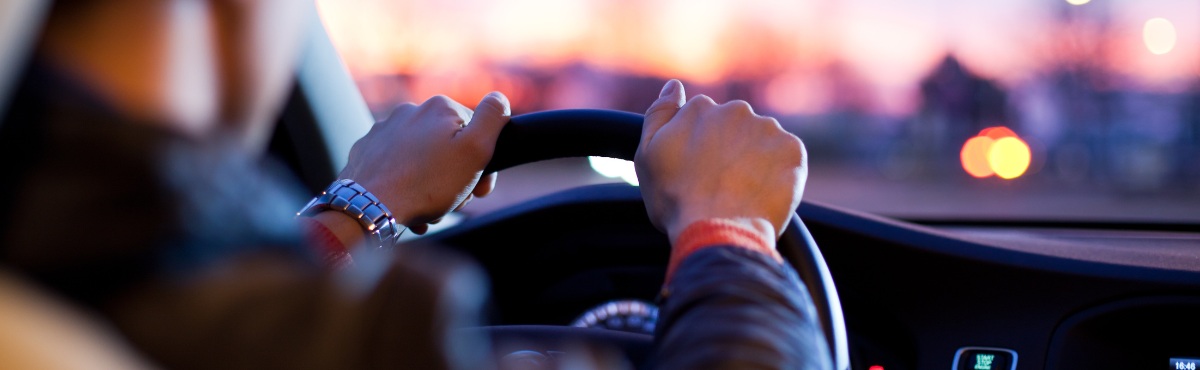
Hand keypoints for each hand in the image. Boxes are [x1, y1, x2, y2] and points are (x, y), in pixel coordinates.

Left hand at [338, 93, 509, 234]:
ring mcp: (383, 131)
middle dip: (454, 175)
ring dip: (430, 183)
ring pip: (421, 159)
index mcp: (440, 107)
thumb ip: (492, 118)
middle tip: (452, 200)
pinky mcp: (366, 151)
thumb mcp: (475, 150)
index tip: (478, 188)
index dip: (481, 163)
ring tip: (427, 207)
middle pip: (447, 147)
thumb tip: (499, 97)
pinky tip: (406, 203)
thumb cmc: (426, 185)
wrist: (370, 208)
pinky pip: (395, 167)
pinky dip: (404, 185)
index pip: (475, 132)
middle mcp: (409, 111)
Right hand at [635, 80, 806, 244]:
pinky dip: (779, 173)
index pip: (703, 119)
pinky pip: (787, 157)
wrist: (717, 231)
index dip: (701, 148)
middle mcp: (736, 110)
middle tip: (721, 184)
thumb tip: (673, 85)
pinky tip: (762, 194)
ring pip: (762, 141)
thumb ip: (659, 114)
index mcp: (700, 108)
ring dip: (756, 159)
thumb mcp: (647, 155)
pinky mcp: (793, 150)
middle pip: (735, 127)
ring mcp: (767, 129)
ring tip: (743, 192)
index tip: (699, 171)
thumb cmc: (676, 200)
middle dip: (730, 149)